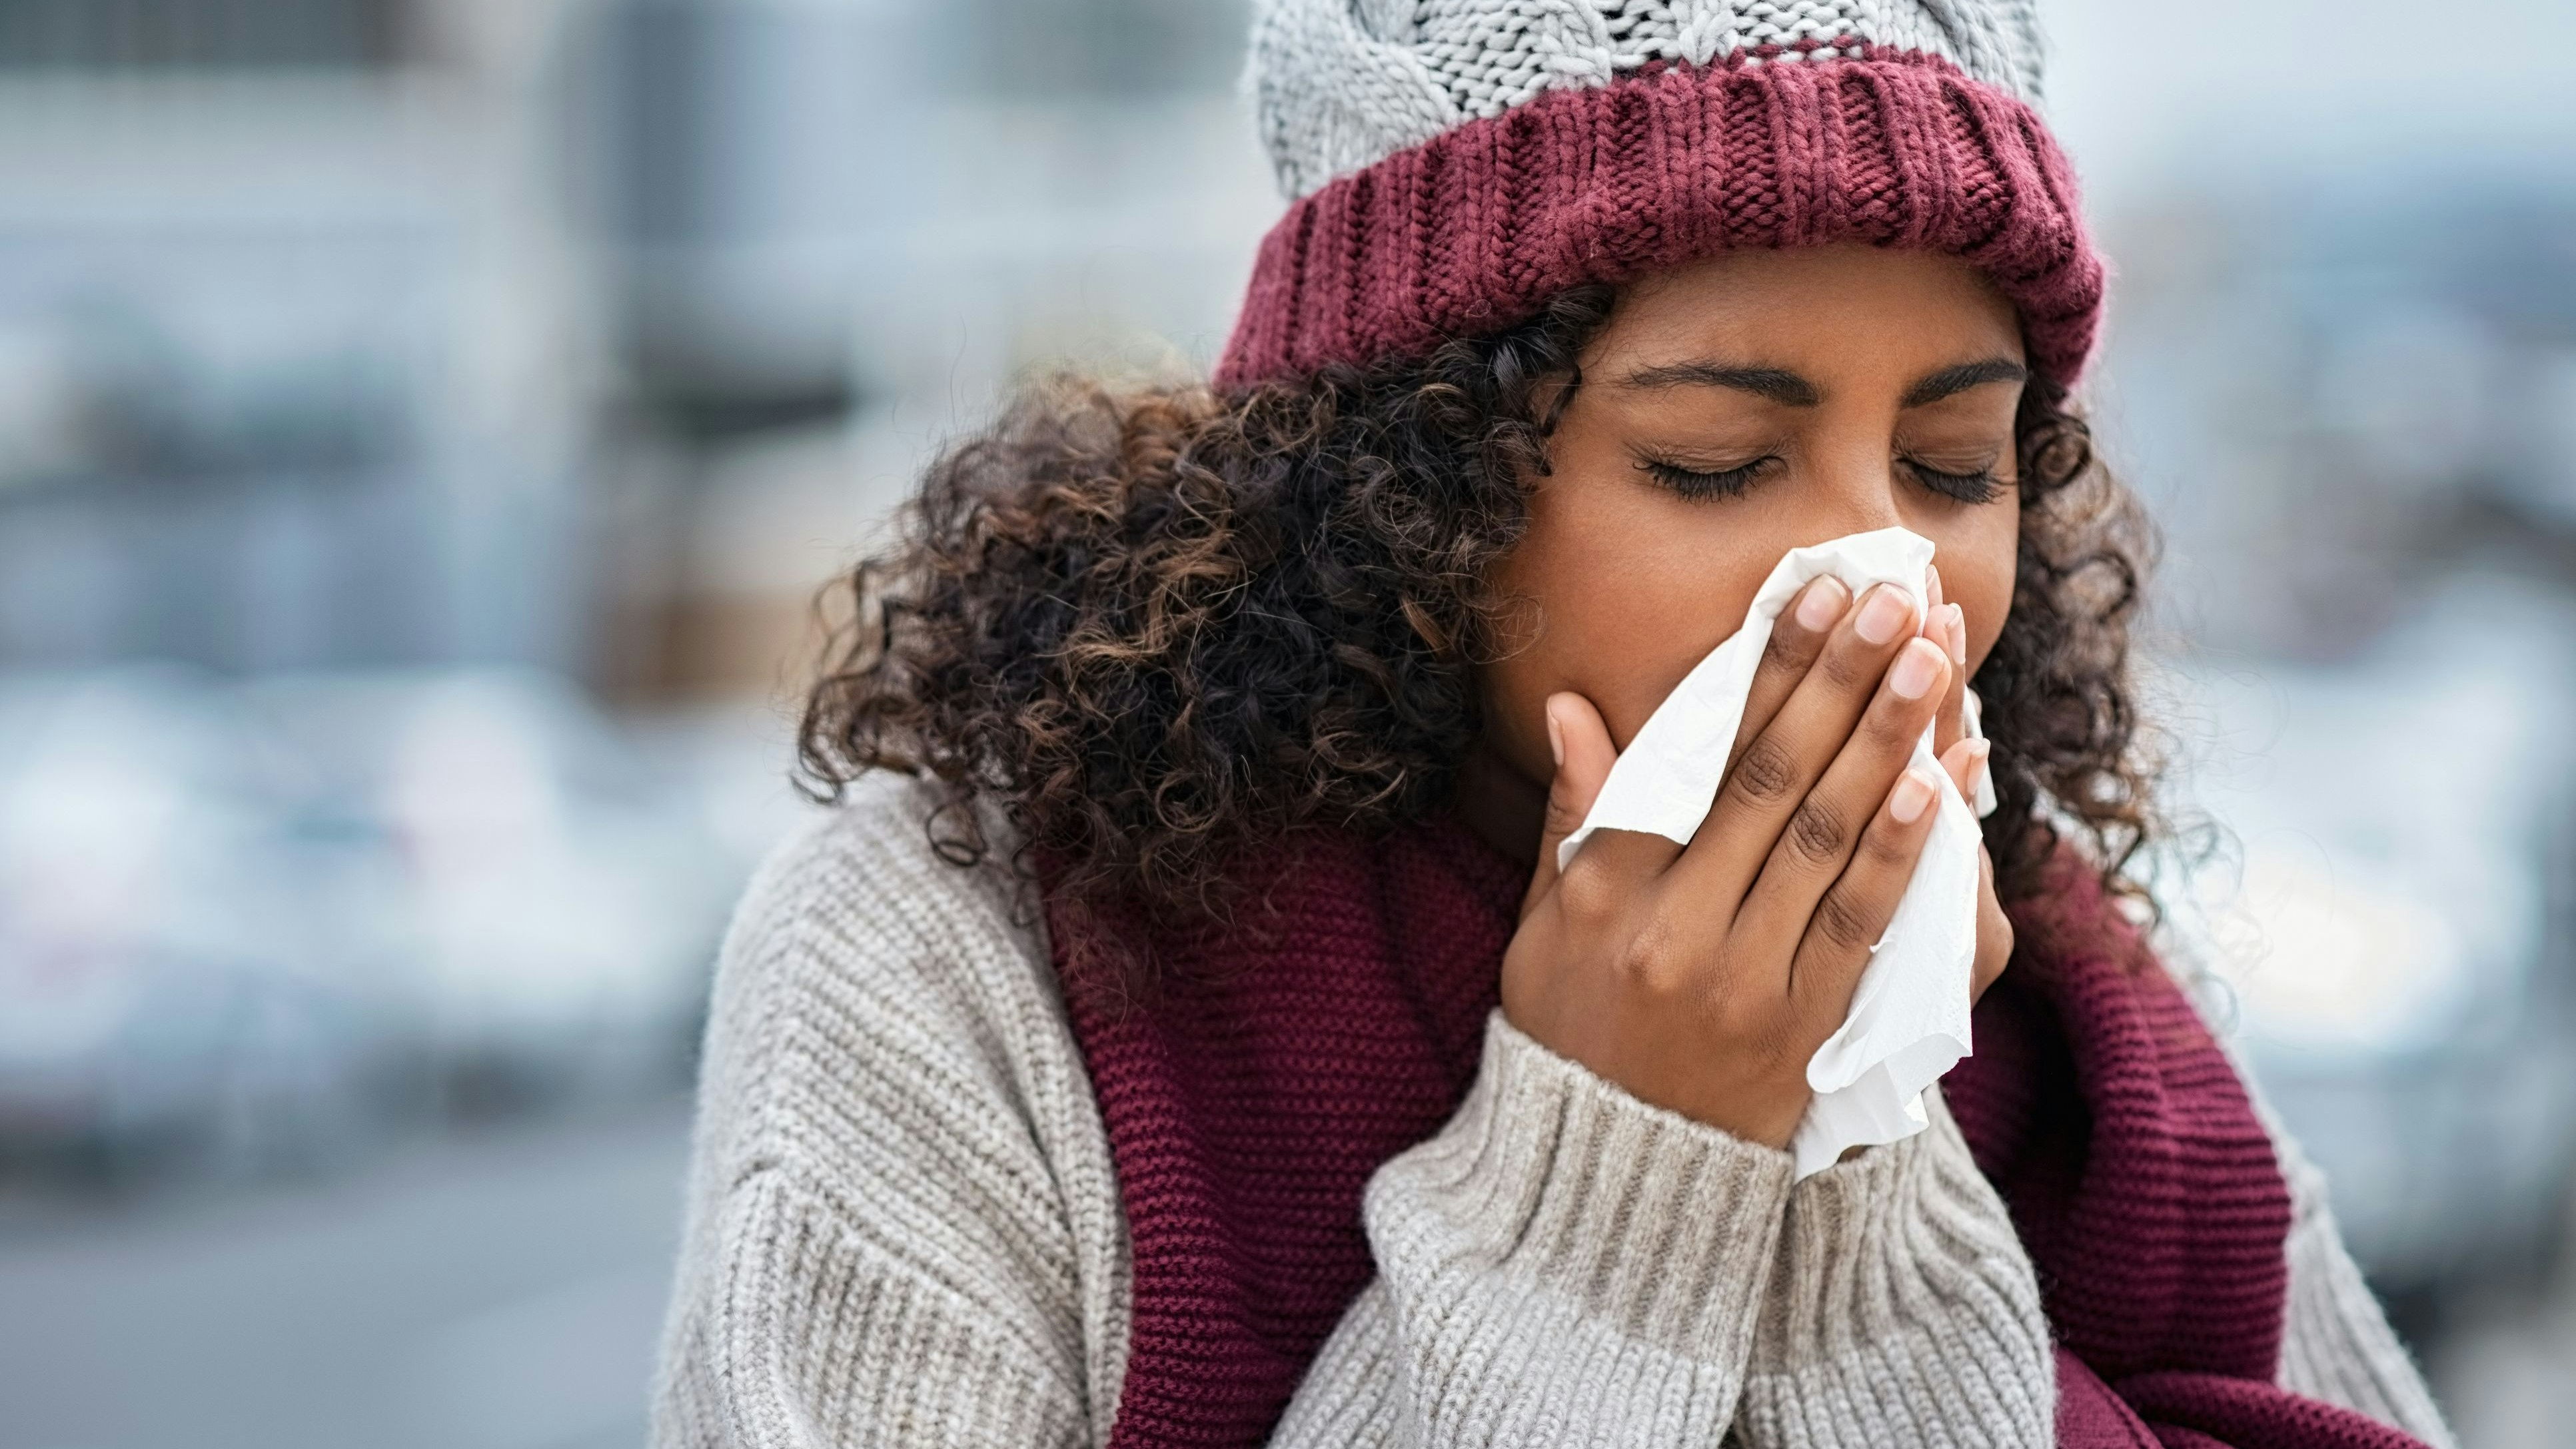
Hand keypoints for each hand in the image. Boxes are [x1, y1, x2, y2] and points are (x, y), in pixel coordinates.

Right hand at [1502, 572, 1999, 1148]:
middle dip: (1838, 679)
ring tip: (1930, 658)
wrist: (1617, 1173)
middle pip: (1771, 782)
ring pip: (1827, 840)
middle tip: (1892, 596)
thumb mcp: (1543, 923)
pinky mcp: (1806, 1030)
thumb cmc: (1573, 1029)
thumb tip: (1571, 706)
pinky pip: (1863, 925)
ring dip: (1885, 740)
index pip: (1693, 757)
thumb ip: (1572, 816)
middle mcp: (1676, 930)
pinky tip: (1936, 779)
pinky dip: (1902, 849)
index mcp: (1606, 892)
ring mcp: (1746, 982)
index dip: (1759, 670)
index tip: (1809, 593)